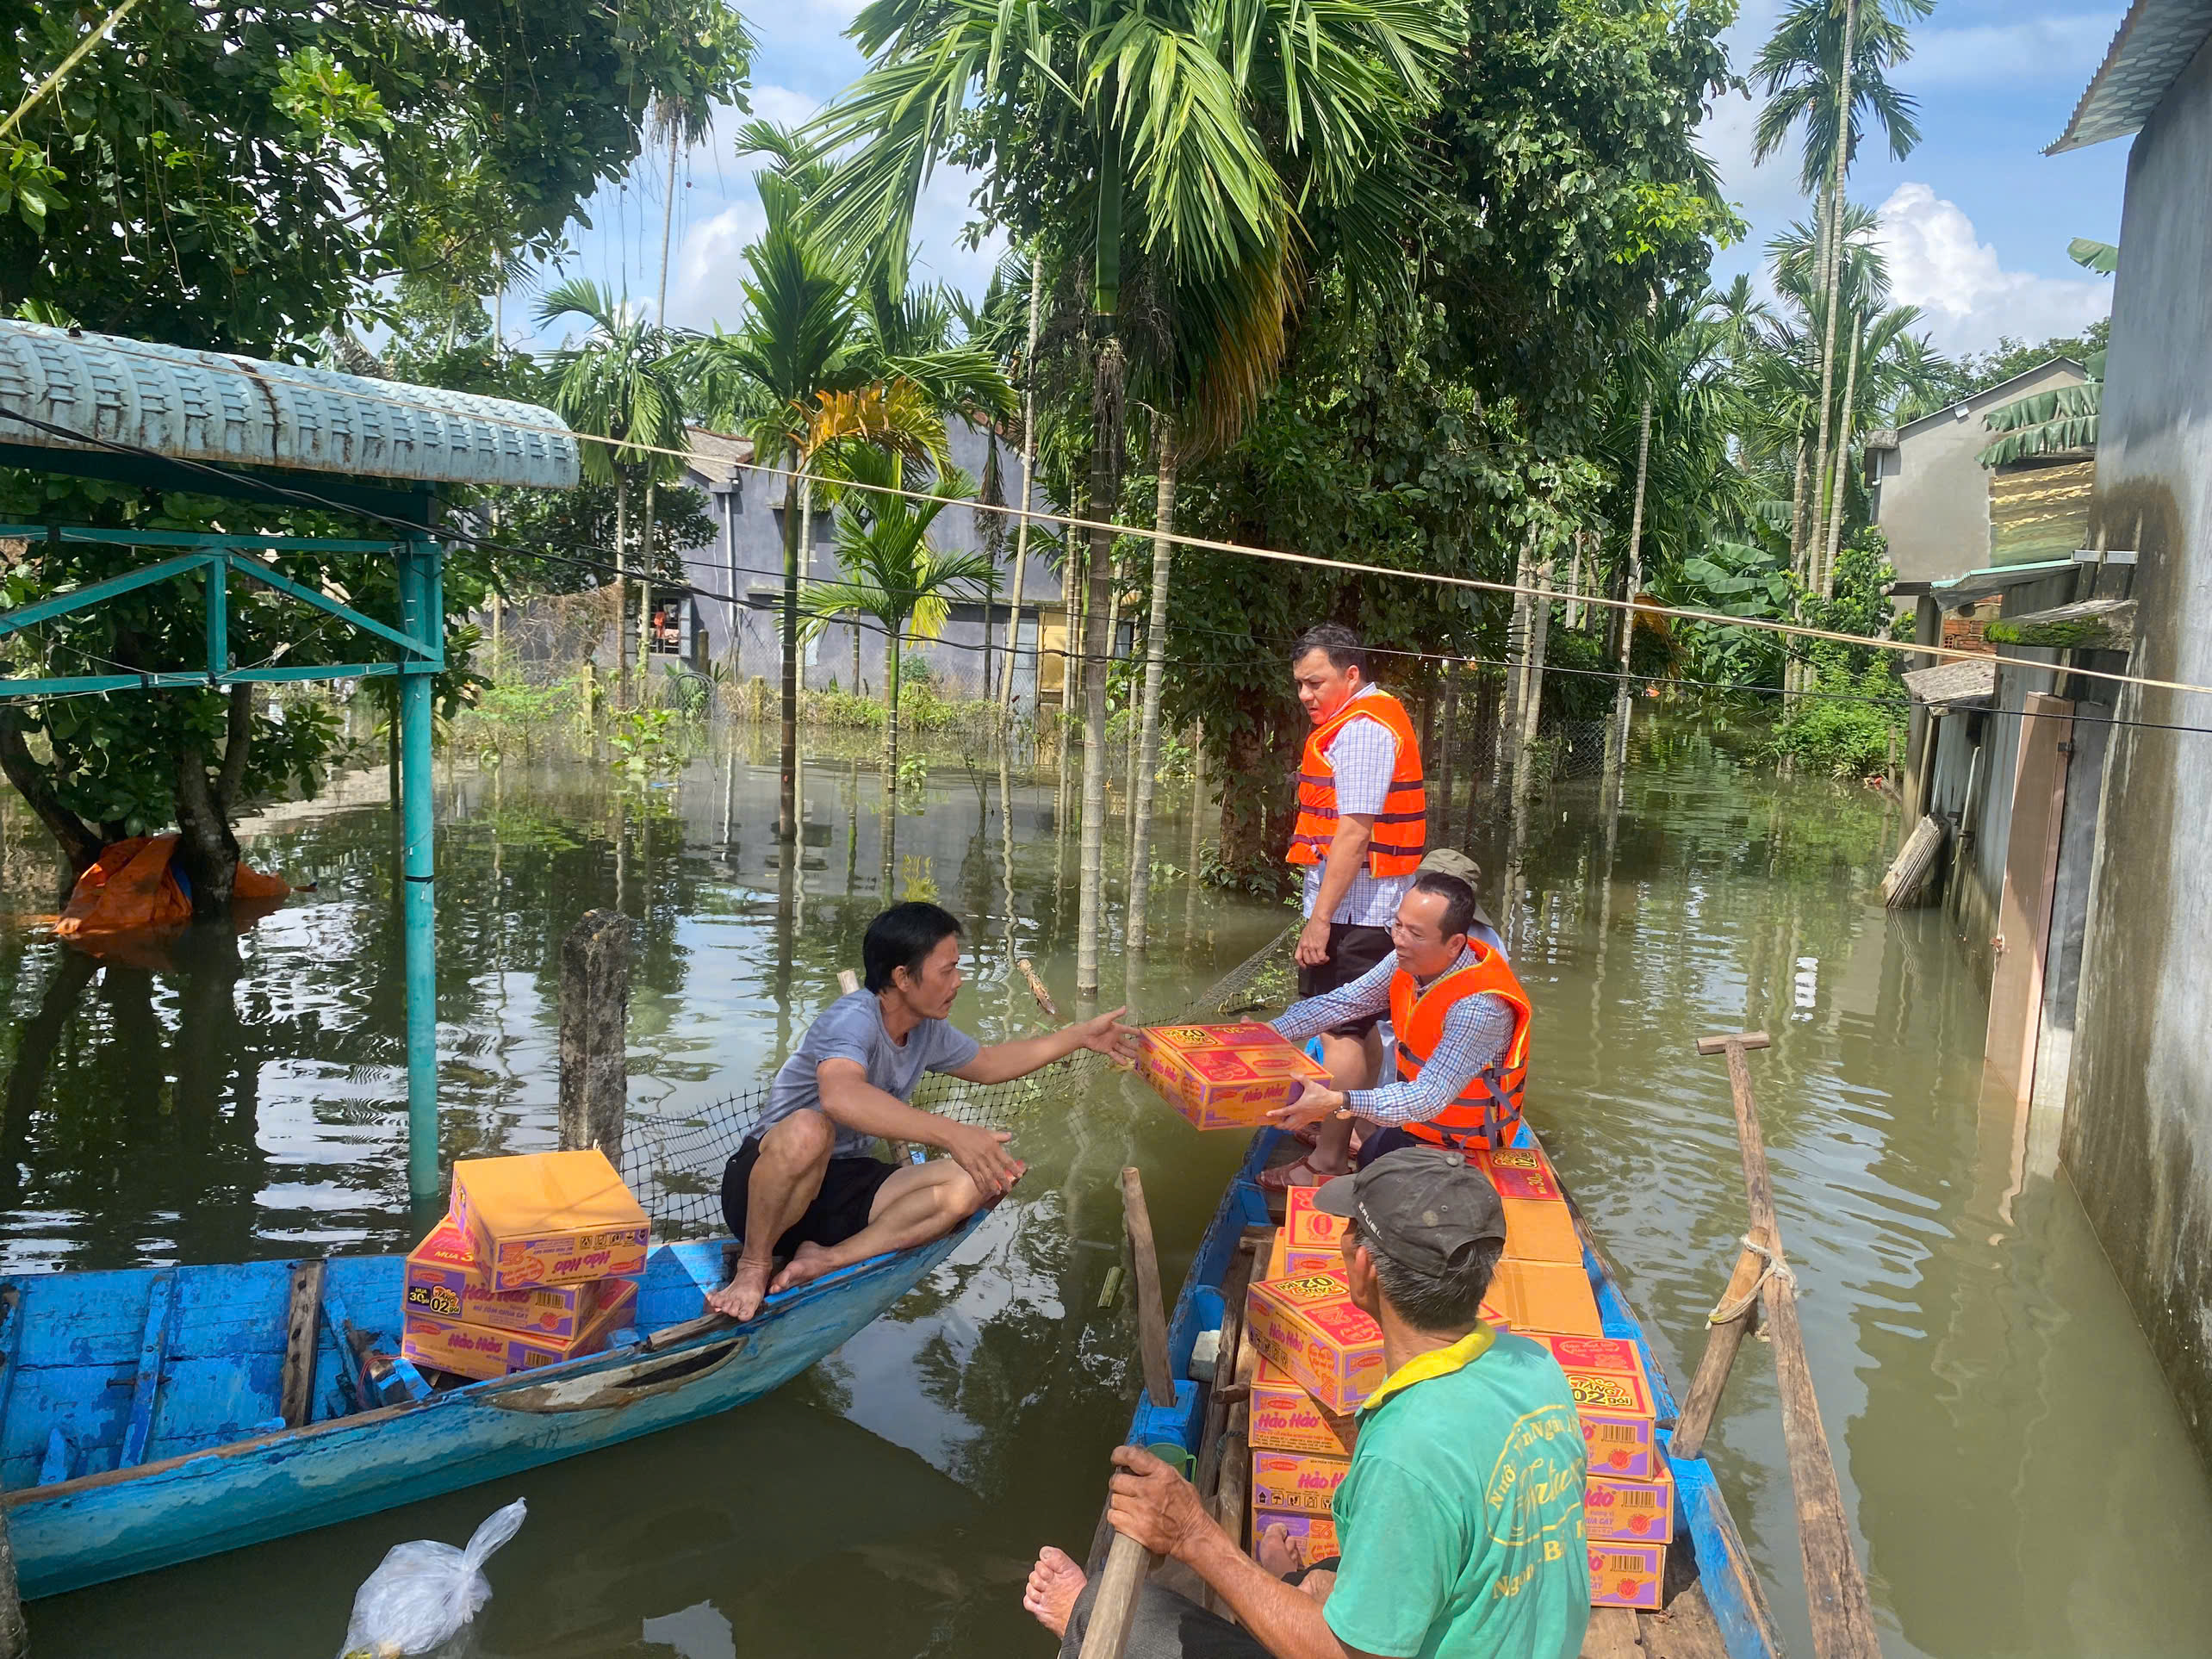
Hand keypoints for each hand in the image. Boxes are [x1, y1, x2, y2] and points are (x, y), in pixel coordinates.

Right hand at [944, 1121, 1023, 1199]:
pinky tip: (984, 1192)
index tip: (1020, 1175)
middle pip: (999, 1172)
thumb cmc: (970, 1132)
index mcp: (994, 1147)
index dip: (1014, 1168)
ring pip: (989, 1177)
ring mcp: (978, 1162)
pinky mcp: (969, 1167)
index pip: (1007, 1160)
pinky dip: (981, 1186)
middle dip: (1005, 1182)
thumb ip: (999, 1136)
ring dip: (994, 1186)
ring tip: (998, 1192)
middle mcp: (988, 1156)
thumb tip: (1010, 1136)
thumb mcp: (987, 1132)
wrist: (954, 1135)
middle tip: (1009, 1189)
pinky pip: (977, 1179)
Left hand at [1072, 1005, 1138, 1063]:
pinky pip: (1115, 1055)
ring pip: (1122, 1049)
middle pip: (1126, 1042)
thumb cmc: (1095, 1025)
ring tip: (1136, 1057)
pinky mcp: (1106, 1050)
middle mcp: (1114, 1036)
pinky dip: (1120, 1059)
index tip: (1141, 1033)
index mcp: (1115, 1028)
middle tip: (1141, 1049)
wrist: (1084, 1034)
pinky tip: (1126, 1063)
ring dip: (1129, 1053)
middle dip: (1133, 1045)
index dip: (1133, 1032)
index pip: (1127, 1030)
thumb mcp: (1107, 1018)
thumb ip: (1116, 1014)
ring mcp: (1111, 1044)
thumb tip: (1125, 1007)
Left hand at [1105, 1444, 1213, 1563]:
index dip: (1119, 1455)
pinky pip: (1113, 1517)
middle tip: (1126, 1488)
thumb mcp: (1179, 1480)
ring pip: (1114, 1499)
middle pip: (1117, 1480)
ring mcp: (1141, 1510)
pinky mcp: (1135, 1529)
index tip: (1116, 1458)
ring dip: (1120, 1501)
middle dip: (1119, 1483)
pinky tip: (1126, 1517)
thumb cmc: (1188, 1508)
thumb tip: (1137, 1464)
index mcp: (1162, 1474)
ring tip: (1129, 1505)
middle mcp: (1149, 1490)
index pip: (1132, 1456)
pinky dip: (1117, 1517)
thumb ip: (1158, 1471)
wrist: (1192, 1535)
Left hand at [1268, 1079, 1348, 1130]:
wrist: (1332, 1102)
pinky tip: (1290, 1124)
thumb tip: (1292, 1073)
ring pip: (1293, 1127)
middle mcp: (1301, 1115)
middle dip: (1278, 1125)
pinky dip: (1293, 1127)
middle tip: (1272, 1122)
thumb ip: (1301, 1078)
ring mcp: (1305, 1119)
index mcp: (1300, 1107)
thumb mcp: (1311, 1084)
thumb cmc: (1321, 1094)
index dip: (1276, 1113)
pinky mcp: (1309, 1120)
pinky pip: (1299, 1127)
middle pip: (1287, 1124)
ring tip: (1279, 1124)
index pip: (1285, 1112)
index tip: (1268, 1114)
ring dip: (1285, 1127)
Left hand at [1294, 916, 1332, 967]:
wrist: (1319, 919)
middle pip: (1308, 961)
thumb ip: (1306, 941)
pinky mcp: (1319, 946)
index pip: (1298, 957)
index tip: (1305, 967)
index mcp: (1301, 943)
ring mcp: (1312, 947)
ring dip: (1320, 962)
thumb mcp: (1305, 933)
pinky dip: (1324, 959)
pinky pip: (1321, 958)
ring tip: (1324, 959)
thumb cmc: (1314, 924)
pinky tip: (1327, 957)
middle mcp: (1305, 946)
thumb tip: (1309, 946)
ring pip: (1315, 961)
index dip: (1301, 964)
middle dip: (1314, 963)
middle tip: (1319, 961)